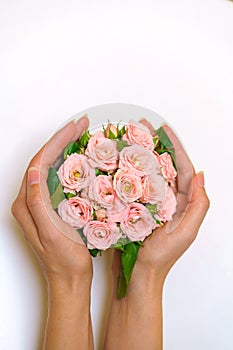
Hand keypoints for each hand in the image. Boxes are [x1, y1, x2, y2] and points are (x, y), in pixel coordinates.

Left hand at [11, 116, 92, 288]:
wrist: (70, 279)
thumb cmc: (64, 260)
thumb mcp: (50, 233)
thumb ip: (38, 203)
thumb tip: (34, 171)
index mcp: (26, 204)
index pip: (39, 163)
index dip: (57, 142)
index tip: (75, 128)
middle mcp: (30, 200)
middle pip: (44, 160)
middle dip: (62, 139)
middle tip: (82, 125)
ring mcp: (41, 203)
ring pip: (51, 166)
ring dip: (65, 148)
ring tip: (82, 134)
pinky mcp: (52, 206)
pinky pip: (58, 177)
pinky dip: (69, 163)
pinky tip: (81, 157)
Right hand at [104, 119, 209, 349]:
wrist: (140, 277)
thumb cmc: (161, 259)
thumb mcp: (186, 233)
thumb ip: (199, 205)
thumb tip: (201, 175)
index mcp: (184, 203)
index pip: (183, 168)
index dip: (175, 147)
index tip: (164, 130)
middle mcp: (169, 200)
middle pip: (165, 165)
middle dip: (155, 145)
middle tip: (141, 128)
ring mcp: (152, 203)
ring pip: (148, 172)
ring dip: (140, 155)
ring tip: (130, 139)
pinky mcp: (137, 208)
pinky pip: (134, 185)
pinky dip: (129, 172)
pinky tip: (120, 162)